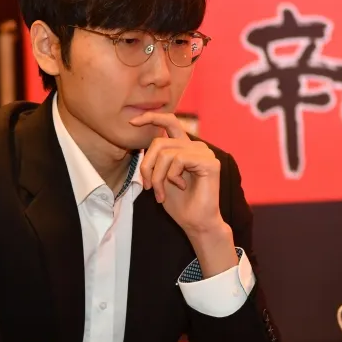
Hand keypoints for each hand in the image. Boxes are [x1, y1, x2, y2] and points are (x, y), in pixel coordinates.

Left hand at [129, 112, 222, 235]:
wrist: (195, 223)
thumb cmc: (178, 203)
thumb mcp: (159, 176)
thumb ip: (155, 158)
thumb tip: (142, 141)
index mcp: (184, 147)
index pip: (169, 122)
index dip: (151, 117)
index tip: (132, 122)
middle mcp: (195, 146)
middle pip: (159, 142)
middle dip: (147, 166)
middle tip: (148, 186)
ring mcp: (204, 152)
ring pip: (166, 153)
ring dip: (157, 177)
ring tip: (161, 193)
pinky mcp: (209, 162)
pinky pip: (178, 159)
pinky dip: (172, 176)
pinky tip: (181, 186)